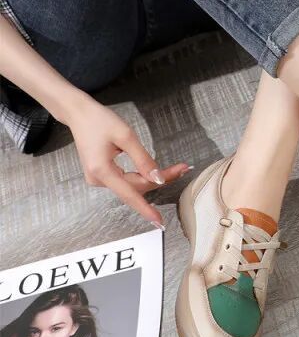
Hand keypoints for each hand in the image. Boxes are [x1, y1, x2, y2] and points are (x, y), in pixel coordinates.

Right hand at [65, 93, 189, 225]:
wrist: (79, 114)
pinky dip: (141, 176)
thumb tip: (157, 178)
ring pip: (132, 185)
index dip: (146, 209)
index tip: (159, 222)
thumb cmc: (100, 121)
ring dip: (152, 179)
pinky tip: (155, 172)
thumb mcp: (126, 136)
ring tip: (176, 169)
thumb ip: (143, 159)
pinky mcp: (101, 175)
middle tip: (182, 169)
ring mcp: (98, 179)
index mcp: (102, 171)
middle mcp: (98, 179)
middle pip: (135, 187)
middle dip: (159, 180)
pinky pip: (125, 181)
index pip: (130, 195)